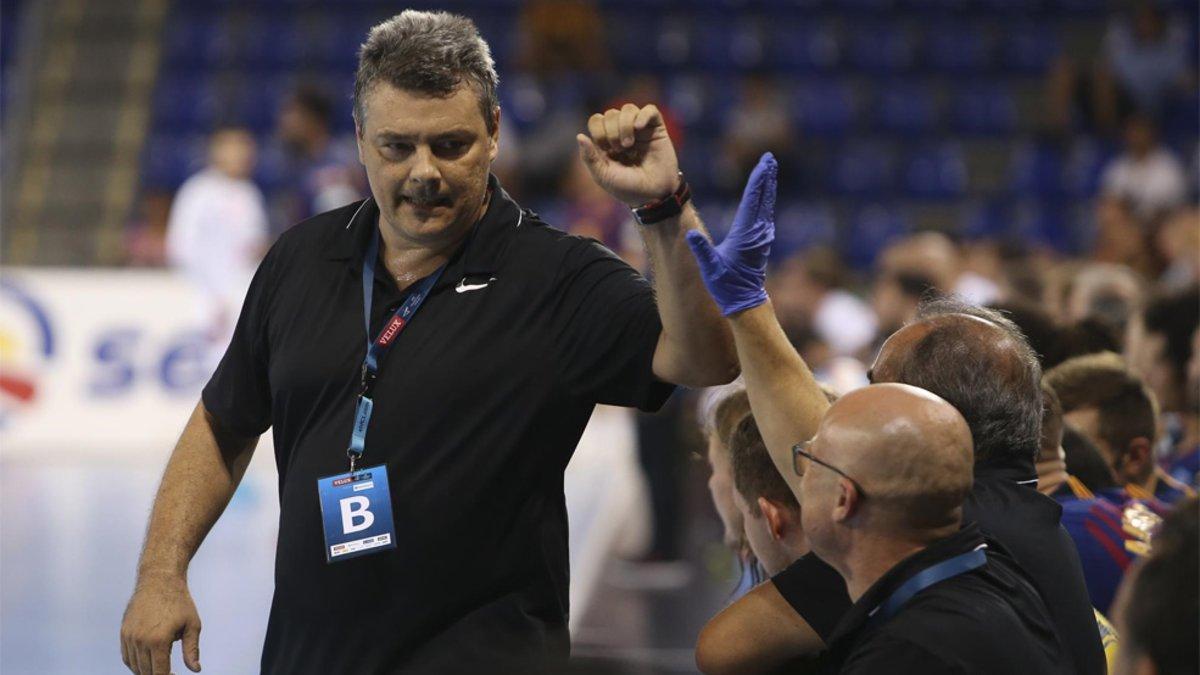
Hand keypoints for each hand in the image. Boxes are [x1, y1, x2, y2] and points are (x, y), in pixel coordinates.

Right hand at [120, 572, 201, 673]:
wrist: (159, 580)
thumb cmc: (180, 602)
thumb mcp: (192, 625)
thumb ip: (192, 650)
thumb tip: (195, 670)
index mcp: (158, 641)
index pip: (160, 673)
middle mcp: (140, 641)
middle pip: (146, 672)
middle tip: (170, 673)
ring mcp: (129, 637)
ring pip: (134, 666)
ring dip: (146, 671)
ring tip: (160, 668)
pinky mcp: (123, 632)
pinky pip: (127, 656)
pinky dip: (135, 663)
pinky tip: (147, 662)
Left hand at [577, 104, 679, 206]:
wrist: (653, 195)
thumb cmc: (627, 188)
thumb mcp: (603, 175)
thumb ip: (589, 157)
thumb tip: (579, 135)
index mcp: (607, 141)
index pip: (596, 120)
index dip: (598, 130)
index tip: (606, 149)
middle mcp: (622, 132)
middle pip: (611, 113)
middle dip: (612, 131)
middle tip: (620, 149)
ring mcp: (640, 129)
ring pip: (628, 109)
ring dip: (625, 125)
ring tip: (629, 144)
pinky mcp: (657, 129)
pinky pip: (650, 109)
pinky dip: (643, 115)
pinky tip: (639, 127)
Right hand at [685, 153, 776, 316]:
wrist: (746, 302)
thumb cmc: (727, 286)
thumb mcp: (710, 269)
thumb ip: (701, 250)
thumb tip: (691, 234)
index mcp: (745, 234)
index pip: (752, 200)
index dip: (758, 180)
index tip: (764, 164)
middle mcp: (757, 232)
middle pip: (764, 198)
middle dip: (767, 176)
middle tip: (770, 158)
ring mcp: (762, 237)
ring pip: (767, 205)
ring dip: (768, 186)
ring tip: (769, 169)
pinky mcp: (762, 242)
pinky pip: (765, 214)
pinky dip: (765, 199)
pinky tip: (765, 195)